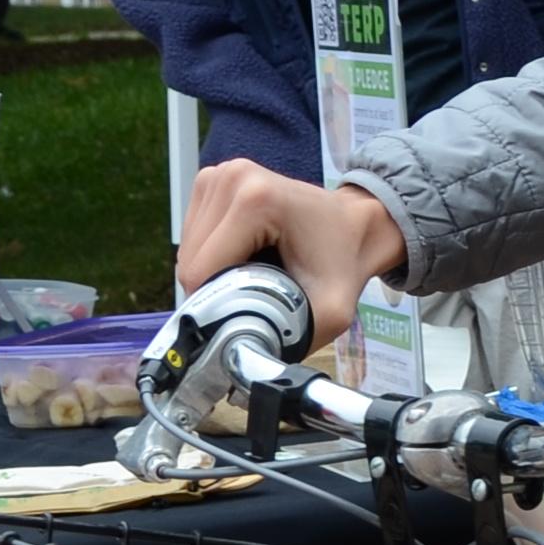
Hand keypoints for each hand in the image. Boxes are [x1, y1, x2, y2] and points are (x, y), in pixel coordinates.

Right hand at [175, 158, 405, 347]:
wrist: (355, 226)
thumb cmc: (344, 263)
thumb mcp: (330, 311)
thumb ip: (290, 340)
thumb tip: (243, 369)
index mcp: (256, 200)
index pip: (201, 272)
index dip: (219, 305)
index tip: (251, 311)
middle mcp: (230, 177)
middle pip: (191, 262)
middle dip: (217, 290)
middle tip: (258, 292)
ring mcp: (218, 175)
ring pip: (188, 251)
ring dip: (214, 274)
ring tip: (256, 271)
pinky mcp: (211, 180)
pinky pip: (193, 236)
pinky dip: (214, 255)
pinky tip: (246, 254)